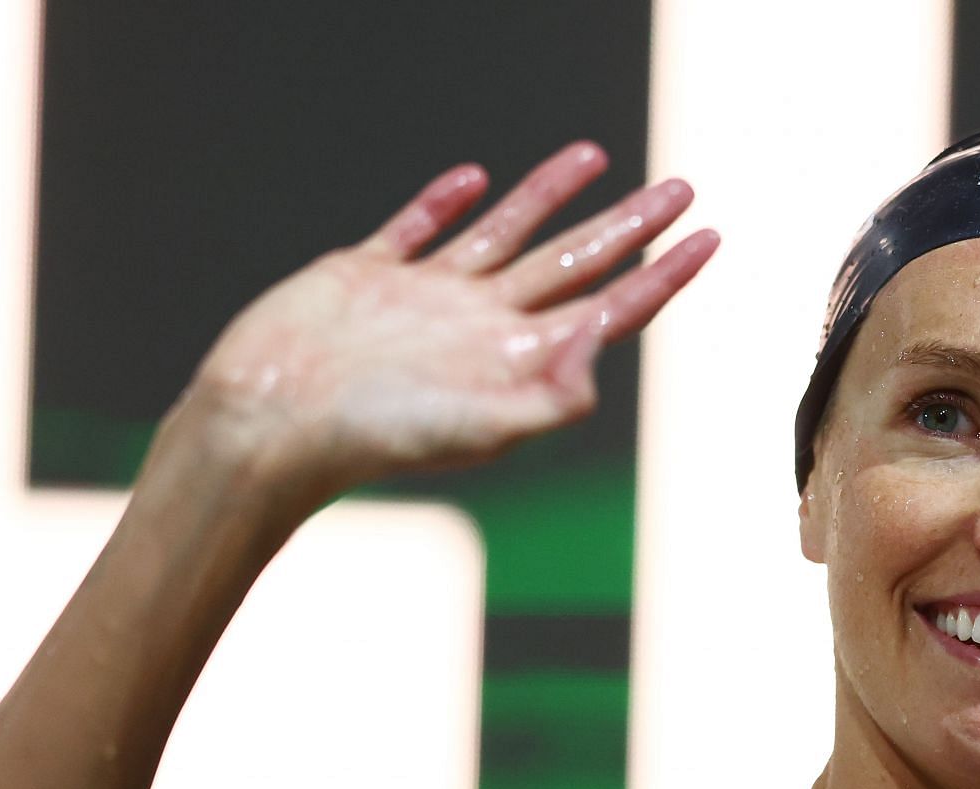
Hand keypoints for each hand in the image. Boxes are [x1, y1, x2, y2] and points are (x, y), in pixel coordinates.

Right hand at [186, 141, 717, 494]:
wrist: (269, 425)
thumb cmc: (371, 440)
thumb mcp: (478, 428)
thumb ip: (552, 394)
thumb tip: (606, 339)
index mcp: (514, 361)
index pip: (609, 307)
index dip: (663, 274)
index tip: (710, 238)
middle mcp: (478, 326)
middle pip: (574, 262)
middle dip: (629, 225)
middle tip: (680, 188)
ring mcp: (423, 299)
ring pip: (505, 234)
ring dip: (550, 196)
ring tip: (596, 157)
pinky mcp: (365, 276)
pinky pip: (415, 228)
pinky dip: (444, 204)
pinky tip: (473, 180)